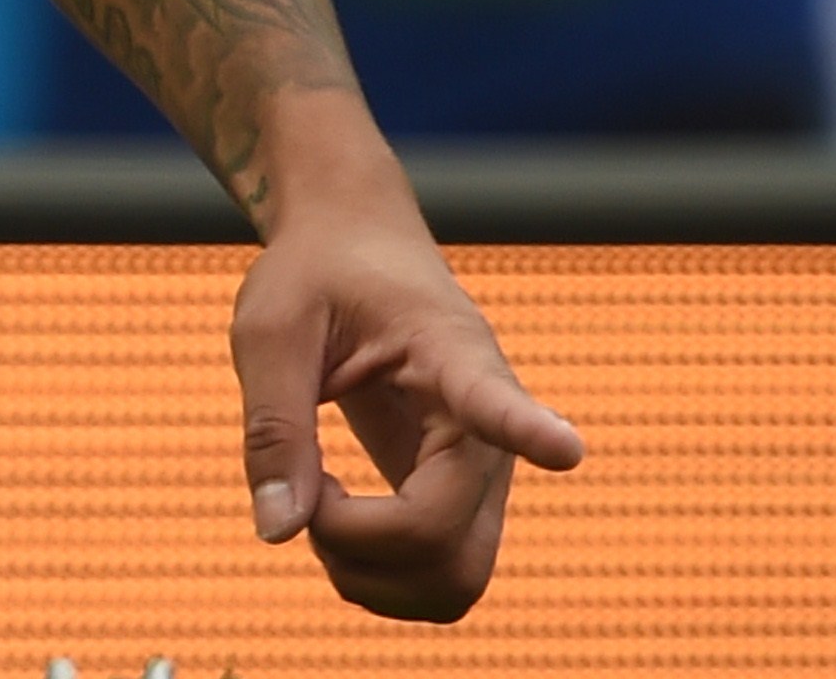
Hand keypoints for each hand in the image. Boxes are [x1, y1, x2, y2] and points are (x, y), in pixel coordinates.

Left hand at [231, 159, 586, 620]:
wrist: (358, 251)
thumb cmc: (316, 277)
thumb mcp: (270, 328)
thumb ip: (274, 425)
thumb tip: (279, 531)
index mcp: (450, 355)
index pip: (496, 400)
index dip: (529, 429)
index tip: (565, 448)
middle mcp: (488, 434)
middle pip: (445, 542)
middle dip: (355, 544)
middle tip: (303, 484)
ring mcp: (485, 479)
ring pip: (453, 584)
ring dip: (367, 574)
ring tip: (315, 500)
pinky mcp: (466, 507)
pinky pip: (440, 581)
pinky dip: (374, 576)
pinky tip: (335, 519)